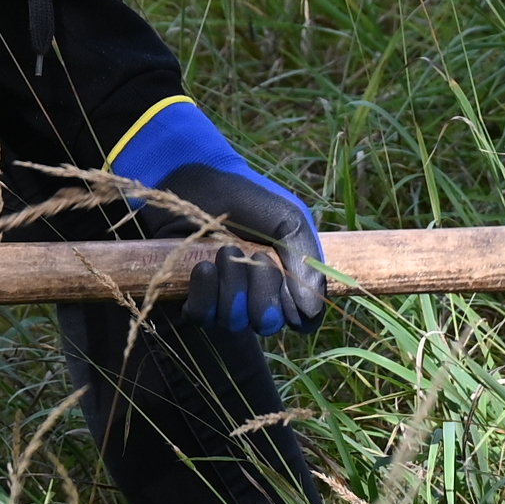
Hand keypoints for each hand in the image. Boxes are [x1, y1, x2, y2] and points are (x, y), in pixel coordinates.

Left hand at [108, 99, 329, 333]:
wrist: (199, 180)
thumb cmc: (249, 199)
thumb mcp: (289, 219)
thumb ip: (307, 261)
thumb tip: (312, 313)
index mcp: (286, 282)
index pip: (301, 321)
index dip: (294, 309)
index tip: (285, 279)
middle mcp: (257, 297)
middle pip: (266, 324)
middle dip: (261, 289)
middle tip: (254, 254)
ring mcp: (223, 301)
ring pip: (234, 320)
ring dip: (231, 284)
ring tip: (223, 250)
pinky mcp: (193, 299)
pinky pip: (202, 316)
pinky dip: (204, 291)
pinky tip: (203, 266)